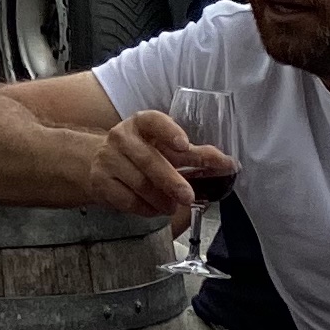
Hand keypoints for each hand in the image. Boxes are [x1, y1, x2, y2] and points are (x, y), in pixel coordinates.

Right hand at [88, 109, 228, 221]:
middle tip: (189, 196)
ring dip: (161, 200)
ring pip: (140, 184)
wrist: (101, 163)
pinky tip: (153, 208)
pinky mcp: (100, 181)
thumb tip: (229, 164)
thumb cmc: (143, 154)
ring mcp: (108, 158)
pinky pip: (128, 200)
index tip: (185, 145)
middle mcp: (122, 136)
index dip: (169, 131)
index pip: (154, 121)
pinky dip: (146, 209)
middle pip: (149, 159)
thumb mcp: (166, 150)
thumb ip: (195, 156)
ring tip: (172, 206)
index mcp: (141, 123)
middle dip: (171, 180)